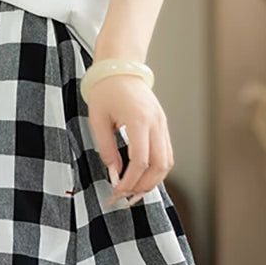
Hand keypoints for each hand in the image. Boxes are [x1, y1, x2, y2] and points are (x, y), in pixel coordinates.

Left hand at [85, 74, 174, 206]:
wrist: (121, 67)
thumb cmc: (106, 90)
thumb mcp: (98, 120)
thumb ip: (106, 149)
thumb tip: (114, 174)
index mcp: (139, 120)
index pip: (140, 161)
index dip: (129, 181)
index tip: (116, 191)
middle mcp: (156, 123)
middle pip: (159, 166)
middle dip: (143, 186)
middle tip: (126, 197)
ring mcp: (162, 124)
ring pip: (167, 162)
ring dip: (152, 181)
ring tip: (134, 191)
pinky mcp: (163, 126)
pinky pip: (166, 154)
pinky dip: (157, 170)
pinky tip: (142, 178)